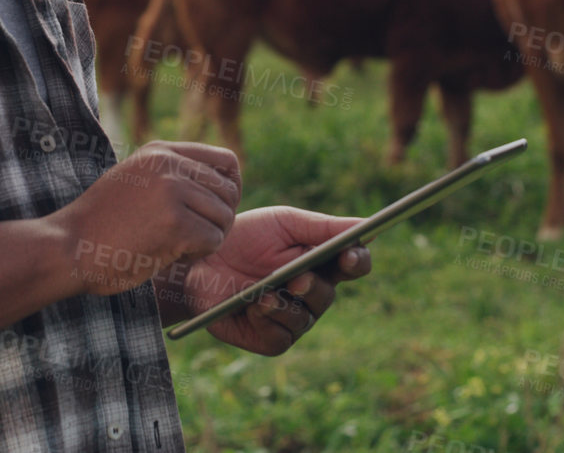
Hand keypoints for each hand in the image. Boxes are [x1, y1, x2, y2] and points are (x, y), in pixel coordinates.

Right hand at [45, 141, 240, 296]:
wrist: (67, 246)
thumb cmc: (100, 225)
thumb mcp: (134, 181)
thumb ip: (171, 175)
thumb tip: (225, 185)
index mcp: (161, 152)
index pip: (226, 161)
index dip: (231, 189)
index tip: (216, 211)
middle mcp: (169, 164)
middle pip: (229, 191)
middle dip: (219, 220)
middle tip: (193, 238)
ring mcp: (172, 191)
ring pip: (224, 217)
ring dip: (207, 239)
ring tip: (177, 246)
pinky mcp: (175, 222)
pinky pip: (213, 240)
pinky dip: (198, 255)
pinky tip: (172, 255)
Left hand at [161, 206, 372, 354]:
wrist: (198, 262)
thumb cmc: (244, 237)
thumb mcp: (284, 224)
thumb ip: (323, 227)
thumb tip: (365, 227)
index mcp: (320, 262)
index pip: (353, 265)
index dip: (357, 261)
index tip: (349, 255)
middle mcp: (310, 293)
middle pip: (329, 295)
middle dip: (315, 286)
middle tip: (298, 279)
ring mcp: (291, 318)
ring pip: (305, 319)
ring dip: (288, 305)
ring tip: (267, 293)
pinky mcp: (269, 338)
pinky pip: (281, 337)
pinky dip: (269, 320)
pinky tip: (254, 307)